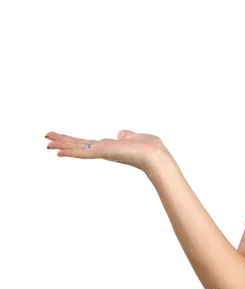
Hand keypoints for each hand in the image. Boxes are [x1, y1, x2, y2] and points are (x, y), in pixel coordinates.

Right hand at [45, 129, 168, 171]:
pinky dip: (70, 152)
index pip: (87, 142)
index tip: (62, 139)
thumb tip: (120, 133)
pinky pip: (83, 152)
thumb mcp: (136, 137)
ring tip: (46, 142)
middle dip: (62, 141)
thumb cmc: (149, 147)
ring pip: (77, 147)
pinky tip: (58, 153)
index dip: (74, 141)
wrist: (154, 155)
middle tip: (46, 138)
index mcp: (109, 147)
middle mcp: (103, 150)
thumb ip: (126, 135)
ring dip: (61, 144)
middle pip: (78, 144)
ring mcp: (102, 152)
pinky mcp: (103, 153)